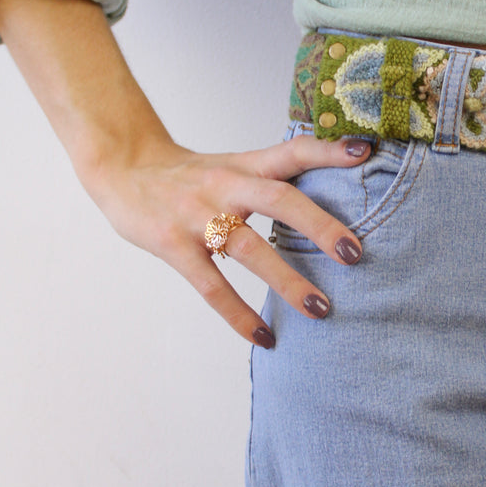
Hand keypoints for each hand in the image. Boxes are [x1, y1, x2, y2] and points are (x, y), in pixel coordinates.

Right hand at [84, 131, 373, 346]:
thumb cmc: (189, 176)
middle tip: (356, 253)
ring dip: (287, 280)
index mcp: (245, 165)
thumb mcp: (232, 166)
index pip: (292, 150)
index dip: (327, 150)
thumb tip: (331, 198)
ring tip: (321, 310)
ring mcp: (197, 216)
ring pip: (249, 248)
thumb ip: (273, 179)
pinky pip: (211, 286)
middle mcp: (225, 185)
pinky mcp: (172, 245)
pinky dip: (239, 314)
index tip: (364, 152)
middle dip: (320, 227)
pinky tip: (264, 336)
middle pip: (279, 199)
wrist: (121, 167)